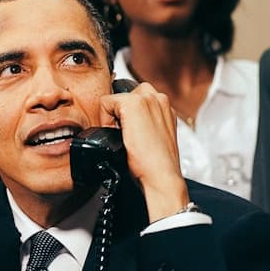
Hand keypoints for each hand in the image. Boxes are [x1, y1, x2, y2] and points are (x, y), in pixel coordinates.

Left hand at [98, 82, 188, 220]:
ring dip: (113, 115)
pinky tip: (116, 134)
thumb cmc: (157, 163)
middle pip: (125, 95)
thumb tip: (126, 123)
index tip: (129, 132)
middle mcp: (158, 98)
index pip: (136, 98)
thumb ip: (145, 123)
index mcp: (164, 107)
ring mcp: (147, 99)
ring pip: (115, 98)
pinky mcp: (133, 104)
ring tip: (120, 135)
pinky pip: (105, 102)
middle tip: (123, 133)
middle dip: (119, 112)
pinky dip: (105, 118)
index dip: (126, 116)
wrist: (161, 175)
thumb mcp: (154, 136)